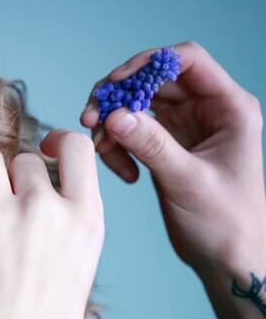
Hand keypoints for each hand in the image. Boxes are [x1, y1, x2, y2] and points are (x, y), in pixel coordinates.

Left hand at [0, 132, 104, 318]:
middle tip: (4, 209)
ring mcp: (0, 214)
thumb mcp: (80, 263)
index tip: (44, 150)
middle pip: (22, 157)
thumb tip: (40, 187)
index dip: (56, 142)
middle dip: (12, 177)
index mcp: (85, 217)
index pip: (76, 147)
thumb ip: (66, 218)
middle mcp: (45, 207)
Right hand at [81, 41, 265, 272]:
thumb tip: (114, 115)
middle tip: (89, 117)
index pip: (187, 60)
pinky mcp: (166, 145)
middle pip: (153, 80)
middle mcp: (207, 109)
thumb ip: (152, 145)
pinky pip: (132, 131)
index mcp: (229, 107)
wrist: (227, 258)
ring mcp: (185, 127)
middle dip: (119, 96)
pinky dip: (117, 145)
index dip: (149, 64)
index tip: (115, 83)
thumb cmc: (226, 222)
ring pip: (137, 105)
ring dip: (112, 122)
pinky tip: (121, 171)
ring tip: (99, 147)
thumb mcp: (188, 181)